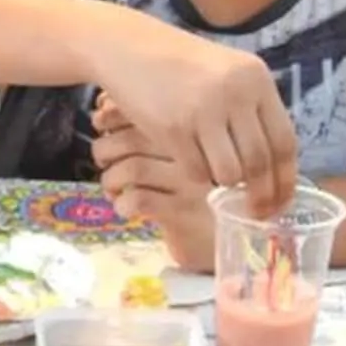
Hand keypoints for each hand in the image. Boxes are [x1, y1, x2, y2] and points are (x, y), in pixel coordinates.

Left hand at [91, 106, 215, 270]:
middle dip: (106, 148)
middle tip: (103, 160)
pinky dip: (123, 203)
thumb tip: (102, 108)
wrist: (243, 237)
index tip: (102, 124)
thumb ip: (157, 130)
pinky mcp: (183, 213)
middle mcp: (196, 152)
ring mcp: (190, 183)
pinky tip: (124, 207)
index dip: (112, 116)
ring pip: (132, 168)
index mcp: (198, 130)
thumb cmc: (207, 188)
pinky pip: (140, 200)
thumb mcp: (188, 152)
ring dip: (111, 178)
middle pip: (133, 138)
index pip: (144, 111)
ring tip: (112, 187)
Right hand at [98, 17, 297, 215]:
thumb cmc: (180, 64)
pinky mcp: (172, 127)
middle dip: (261, 195)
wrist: (127, 47)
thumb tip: (273, 161)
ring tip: (218, 178)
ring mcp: (203, 110)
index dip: (286, 178)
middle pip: (260, 162)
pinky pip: (196, 171)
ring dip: (226, 185)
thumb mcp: (227, 72)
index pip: (284, 141)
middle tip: (256, 212)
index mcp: (255, 78)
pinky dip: (198, 177)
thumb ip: (252, 107)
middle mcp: (235, 93)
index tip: (282, 202)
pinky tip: (192, 165)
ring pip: (230, 173)